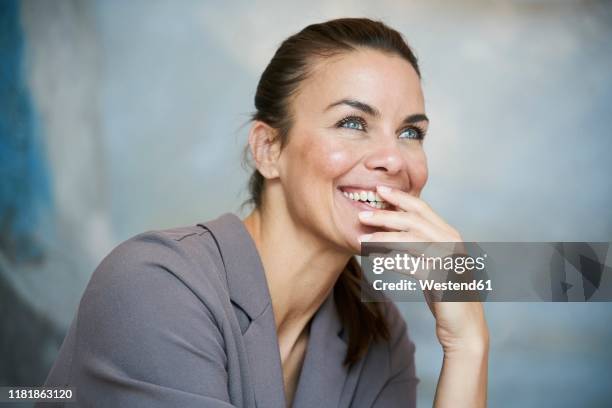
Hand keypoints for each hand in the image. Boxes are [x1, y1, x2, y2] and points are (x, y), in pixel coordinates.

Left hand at [358, 185, 488, 353]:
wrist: (464, 327)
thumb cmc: (445, 294)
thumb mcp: (433, 263)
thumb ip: (419, 245)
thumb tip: (390, 231)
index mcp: (450, 235)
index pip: (423, 208)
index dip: (400, 197)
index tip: (379, 190)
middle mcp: (453, 243)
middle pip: (415, 221)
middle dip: (386, 215)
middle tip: (362, 214)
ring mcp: (451, 260)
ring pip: (413, 240)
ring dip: (385, 238)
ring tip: (363, 239)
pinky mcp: (444, 280)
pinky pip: (414, 266)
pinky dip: (394, 261)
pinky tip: (377, 260)